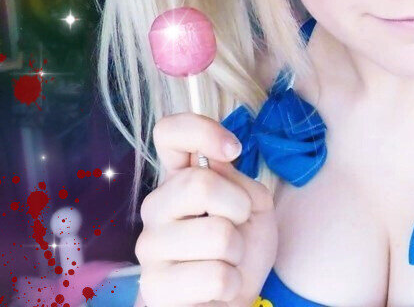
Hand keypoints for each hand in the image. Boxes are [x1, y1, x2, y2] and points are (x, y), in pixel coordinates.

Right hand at [135, 113, 277, 305]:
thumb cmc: (243, 249)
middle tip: (238, 225)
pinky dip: (232, 283)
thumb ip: (238, 180)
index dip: (202, 130)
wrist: (234, 300)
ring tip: (227, 261)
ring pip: (218, 234)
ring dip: (238, 251)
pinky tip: (220, 287)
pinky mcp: (154, 286)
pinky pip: (216, 275)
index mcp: (180, 179)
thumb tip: (217, 163)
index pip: (169, 133)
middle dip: (239, 207)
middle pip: (200, 183)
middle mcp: (157, 206)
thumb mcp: (255, 206)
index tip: (232, 149)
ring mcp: (150, 246)